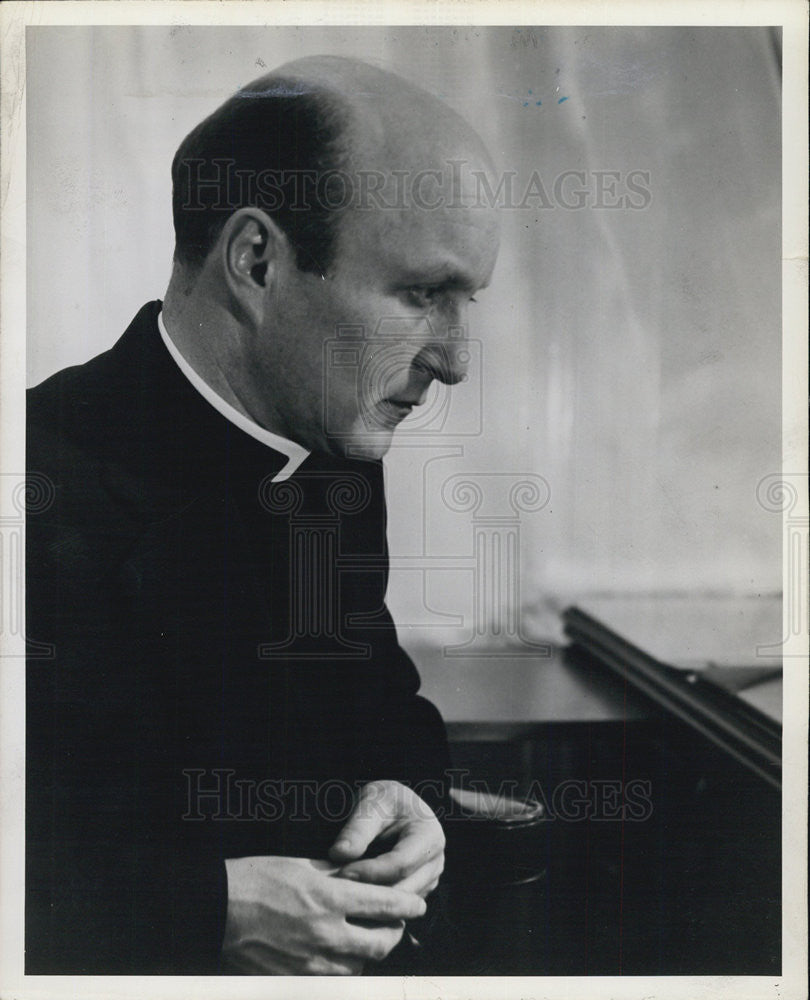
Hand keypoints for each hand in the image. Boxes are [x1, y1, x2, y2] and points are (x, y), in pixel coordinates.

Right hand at [222, 855, 425, 974]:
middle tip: (396, 921)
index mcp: (329, 898)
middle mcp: (326, 933)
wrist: (215, 909)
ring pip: (362, 965)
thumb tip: (362, 878)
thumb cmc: (255, 879)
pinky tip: (342, 953)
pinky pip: (335, 980)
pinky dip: (346, 967)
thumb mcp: (301, 865)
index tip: (418, 903)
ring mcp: (312, 961)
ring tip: (368, 936)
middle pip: (381, 943)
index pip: (385, 904)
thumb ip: (336, 875)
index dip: (408, 905)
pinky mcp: (297, 979)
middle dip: (395, 932)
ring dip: (371, 951)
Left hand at [329, 780, 445, 897]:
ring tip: (344, 894)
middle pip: (403, 888)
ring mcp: (429, 878)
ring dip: (373, 902)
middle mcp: (435, 860)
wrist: (392, 807)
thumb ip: (356, 829)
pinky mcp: (418, 890)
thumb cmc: (383, 801)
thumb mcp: (371, 804)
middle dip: (370, 892)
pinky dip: (377, 906)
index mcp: (429, 835)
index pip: (401, 863)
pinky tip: (355, 899)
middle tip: (339, 890)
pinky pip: (398, 907)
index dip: (370, 872)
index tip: (342, 872)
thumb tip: (338, 854)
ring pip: (400, 903)